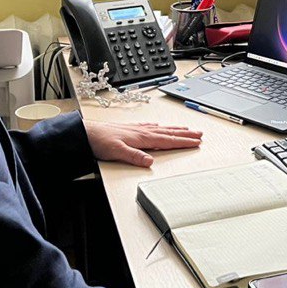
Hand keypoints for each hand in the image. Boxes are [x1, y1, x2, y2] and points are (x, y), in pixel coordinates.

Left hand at [85, 121, 202, 166]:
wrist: (87, 133)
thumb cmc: (100, 141)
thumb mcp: (117, 152)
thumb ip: (134, 156)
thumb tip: (150, 162)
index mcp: (142, 137)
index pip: (168, 140)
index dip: (183, 142)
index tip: (196, 142)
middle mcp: (142, 131)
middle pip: (169, 133)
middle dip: (185, 134)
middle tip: (199, 134)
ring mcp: (137, 129)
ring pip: (162, 129)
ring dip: (176, 129)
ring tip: (187, 129)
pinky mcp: (131, 129)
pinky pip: (151, 127)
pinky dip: (160, 127)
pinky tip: (160, 126)